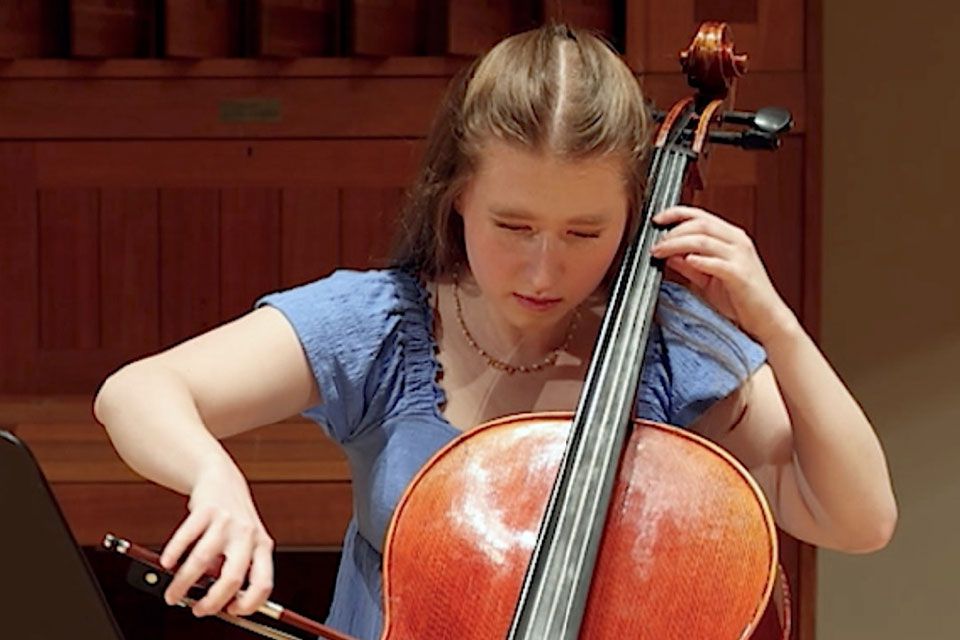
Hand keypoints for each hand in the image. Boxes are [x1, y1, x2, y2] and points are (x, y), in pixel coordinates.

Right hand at [158, 457, 273, 616]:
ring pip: (203, 561)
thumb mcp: (245, 543)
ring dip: (184, 584)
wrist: (221, 478)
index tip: (232, 613)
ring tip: (174, 594)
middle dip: (213, 601)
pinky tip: (167, 564)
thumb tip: (218, 603)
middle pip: (233, 578)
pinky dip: (173, 554)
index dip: (249, 604)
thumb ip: (235, 569)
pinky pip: (186, 537)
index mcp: (262, 546)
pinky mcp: (205, 510)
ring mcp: (227, 521)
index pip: (263, 584)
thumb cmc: (233, 520)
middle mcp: (248, 534)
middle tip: (199, 610)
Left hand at [650, 206, 797, 343]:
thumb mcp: (707, 279)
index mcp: (730, 237)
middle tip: (655, 243)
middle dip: (673, 231)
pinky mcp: (741, 274)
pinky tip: (686, 261)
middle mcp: (737, 241)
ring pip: (705, 240)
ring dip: (678, 243)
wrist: (766, 319)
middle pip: (700, 224)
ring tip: (661, 252)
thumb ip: (688, 266)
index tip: (656, 219)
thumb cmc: (740, 298)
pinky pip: (717, 263)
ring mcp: (740, 257)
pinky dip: (700, 260)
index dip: (676, 213)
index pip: (700, 216)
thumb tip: (668, 255)